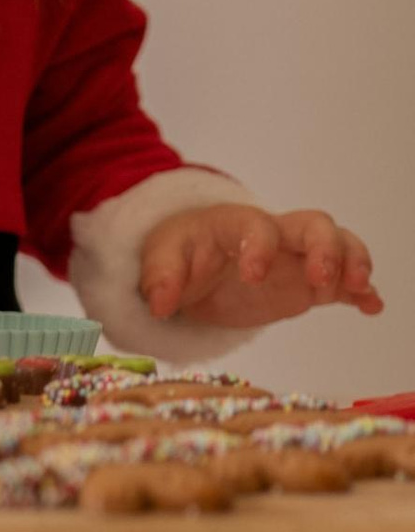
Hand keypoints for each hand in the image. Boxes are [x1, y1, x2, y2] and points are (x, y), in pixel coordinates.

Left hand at [140, 201, 382, 330]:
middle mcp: (274, 236)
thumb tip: (161, 303)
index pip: (257, 225)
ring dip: (352, 263)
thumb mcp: (158, 262)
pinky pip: (340, 282)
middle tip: (322, 279)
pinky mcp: (307, 284)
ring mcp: (295, 259)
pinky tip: (372, 307)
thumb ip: (160, 279)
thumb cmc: (178, 254)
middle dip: (325, 248)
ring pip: (338, 245)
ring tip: (358, 289)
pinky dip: (360, 292)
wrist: (190, 265)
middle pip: (314, 225)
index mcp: (235, 225)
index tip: (252, 276)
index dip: (259, 246)